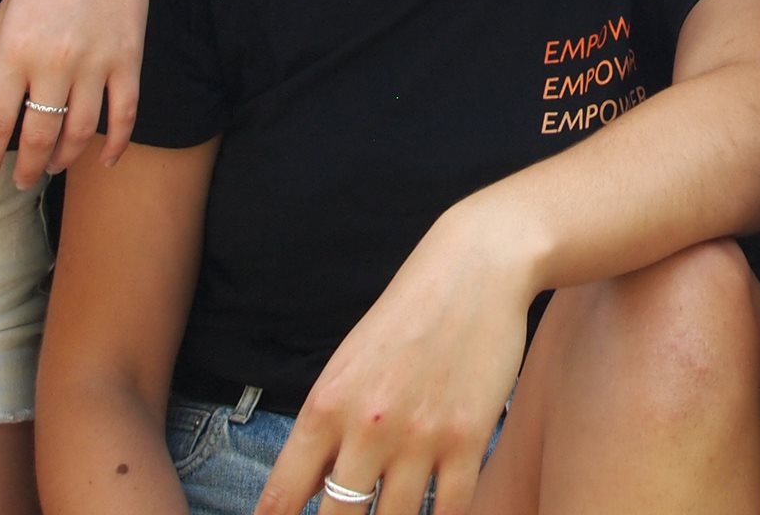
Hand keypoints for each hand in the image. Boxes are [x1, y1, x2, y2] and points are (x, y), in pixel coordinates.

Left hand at [0, 0, 164, 193]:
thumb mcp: (5, 9)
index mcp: (15, 50)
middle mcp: (54, 62)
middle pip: (37, 136)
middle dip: (24, 168)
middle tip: (19, 182)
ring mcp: (96, 63)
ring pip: (79, 132)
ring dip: (62, 158)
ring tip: (50, 166)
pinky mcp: (130, 59)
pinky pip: (125, 114)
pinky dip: (115, 143)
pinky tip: (103, 157)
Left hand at [256, 210, 533, 514]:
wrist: (475, 268)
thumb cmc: (408, 315)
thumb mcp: (349, 364)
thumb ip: (327, 427)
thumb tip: (311, 489)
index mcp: (326, 405)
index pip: (284, 493)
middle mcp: (367, 427)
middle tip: (351, 514)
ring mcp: (419, 436)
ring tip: (391, 510)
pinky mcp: (468, 438)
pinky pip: (452, 509)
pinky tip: (438, 511)